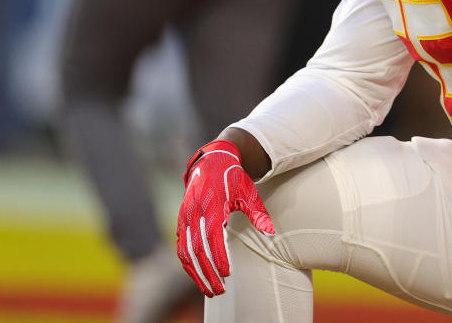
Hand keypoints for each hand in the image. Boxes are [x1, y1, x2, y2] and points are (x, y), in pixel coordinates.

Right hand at [175, 140, 274, 295]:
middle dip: (207, 272)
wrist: (212, 161)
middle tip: (219, 290)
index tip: (227, 273)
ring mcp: (185, 216)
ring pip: (185, 251)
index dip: (218, 256)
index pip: (213, 236)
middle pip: (197, 249)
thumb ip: (257, 213)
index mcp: (212, 204)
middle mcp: (195, 211)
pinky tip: (198, 275)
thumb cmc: (233, 179)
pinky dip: (188, 263)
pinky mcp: (181, 220)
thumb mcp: (248, 192)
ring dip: (196, 273)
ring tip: (209, 289)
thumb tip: (270, 231)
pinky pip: (181, 246)